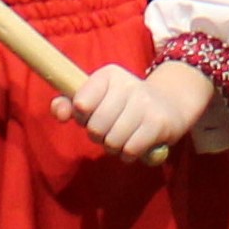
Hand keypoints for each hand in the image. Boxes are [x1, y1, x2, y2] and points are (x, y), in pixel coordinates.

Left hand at [67, 57, 211, 159]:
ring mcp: (145, 103)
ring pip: (112, 141)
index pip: (80, 103)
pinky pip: (130, 149)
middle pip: (95, 127)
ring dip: (114, 147)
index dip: (82, 117)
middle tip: (108, 130)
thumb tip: (58, 110)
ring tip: (122, 137)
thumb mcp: (98, 98)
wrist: (170, 103)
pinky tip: (134, 145)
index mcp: (108, 75)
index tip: (91, 114)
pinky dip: (128, 154)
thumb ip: (71, 103)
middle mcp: (127, 84)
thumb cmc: (123, 104)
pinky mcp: (158, 122)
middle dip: (98, 136)